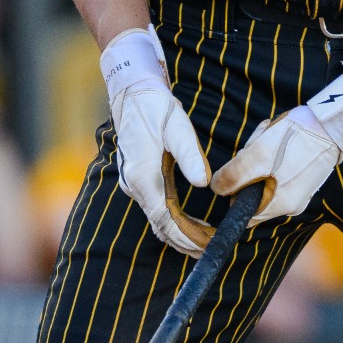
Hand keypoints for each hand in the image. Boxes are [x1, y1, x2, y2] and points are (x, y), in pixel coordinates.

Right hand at [104, 28, 212, 257]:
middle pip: (160, 225)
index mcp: (143, 174)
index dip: (186, 235)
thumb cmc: (155, 106)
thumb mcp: (176, 125)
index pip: (166, 218)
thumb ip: (189, 155)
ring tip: (203, 245)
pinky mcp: (138, 178)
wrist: (131, 91)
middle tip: (210, 251)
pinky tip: (188, 225)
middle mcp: (135, 184)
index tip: (207, 245)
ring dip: (179, 234)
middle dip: (185, 241)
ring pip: (157, 219)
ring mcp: (134, 183)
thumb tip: (204, 183)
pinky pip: (156, 208)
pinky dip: (172, 221)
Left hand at [212, 68, 342, 225]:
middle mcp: (292, 204)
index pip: (244, 214)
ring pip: (265, 178)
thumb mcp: (258, 154)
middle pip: (254, 193)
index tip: (239, 170)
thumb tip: (217, 189)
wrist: (333, 122)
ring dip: (260, 156)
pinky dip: (274, 153)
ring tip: (269, 135)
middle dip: (249, 168)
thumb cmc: (296, 138)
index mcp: (280, 205)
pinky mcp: (305, 175)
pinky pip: (279, 170)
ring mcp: (300, 190)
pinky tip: (279, 136)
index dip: (235, 191)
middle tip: (257, 146)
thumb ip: (234, 176)